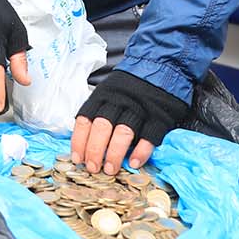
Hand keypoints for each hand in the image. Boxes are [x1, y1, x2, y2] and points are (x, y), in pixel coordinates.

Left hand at [71, 70, 189, 174]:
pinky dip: (140, 152)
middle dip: (95, 151)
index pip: (85, 119)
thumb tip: (83, 141)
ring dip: (114, 154)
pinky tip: (133, 163)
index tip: (77, 158)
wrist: (161, 68)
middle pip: (102, 127)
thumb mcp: (108, 93)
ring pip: (123, 133)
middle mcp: (119, 102)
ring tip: (110, 169)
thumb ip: (97, 112)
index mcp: (102, 96)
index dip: (79, 141)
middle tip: (93, 168)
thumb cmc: (129, 88)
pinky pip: (149, 137)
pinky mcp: (158, 117)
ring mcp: (140, 109)